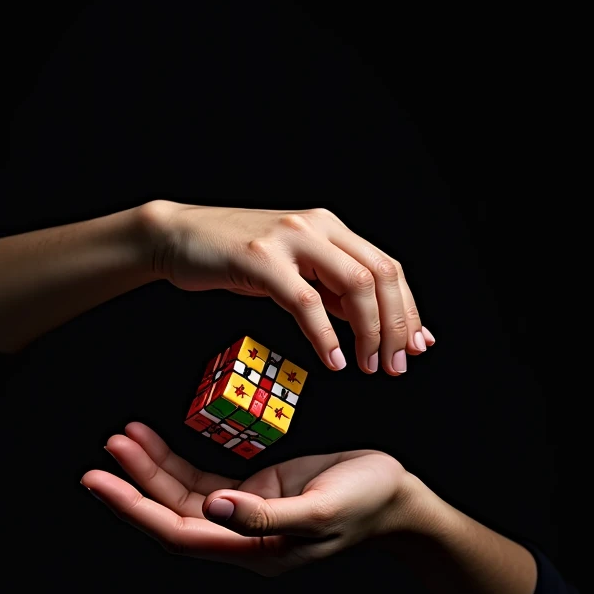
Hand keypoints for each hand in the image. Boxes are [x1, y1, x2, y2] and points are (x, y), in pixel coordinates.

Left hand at [80, 422, 413, 576]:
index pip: (178, 532)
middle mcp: (240, 536)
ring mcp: (244, 513)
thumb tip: (211, 507)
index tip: (100, 481)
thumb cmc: (365, 503)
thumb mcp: (319, 509)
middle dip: (134, 484)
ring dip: (152, 468)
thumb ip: (264, 515)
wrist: (395, 498)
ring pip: (183, 495)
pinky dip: (177, 461)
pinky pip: (203, 479)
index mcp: (252, 550)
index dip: (135, 508)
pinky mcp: (254, 490)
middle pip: (171, 514)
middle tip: (104, 451)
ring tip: (122, 437)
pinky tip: (154, 440)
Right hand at [141, 200, 435, 375]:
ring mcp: (290, 239)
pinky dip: (325, 336)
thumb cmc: (233, 256)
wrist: (177, 236)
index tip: (417, 346)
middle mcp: (317, 227)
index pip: (386, 267)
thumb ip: (331, 291)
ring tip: (368, 366)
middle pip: (380, 275)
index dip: (408, 310)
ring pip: (353, 284)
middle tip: (396, 364)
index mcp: (330, 228)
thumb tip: (374, 325)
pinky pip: (306, 302)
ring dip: (369, 332)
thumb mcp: (293, 270)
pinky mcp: (260, 259)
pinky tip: (333, 360)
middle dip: (396, 325)